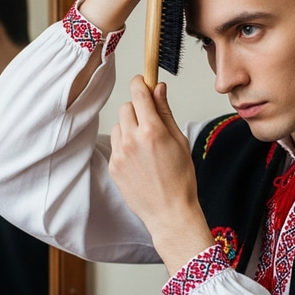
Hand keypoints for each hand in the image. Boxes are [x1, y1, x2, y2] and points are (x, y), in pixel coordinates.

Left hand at [109, 77, 213, 275]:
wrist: (170, 212)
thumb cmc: (181, 180)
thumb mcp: (179, 141)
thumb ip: (166, 112)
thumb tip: (158, 88)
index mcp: (153, 130)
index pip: (139, 92)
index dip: (140, 83)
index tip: (143, 82)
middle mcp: (133, 139)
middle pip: (127, 106)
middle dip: (138, 109)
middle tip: (151, 122)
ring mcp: (120, 154)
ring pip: (119, 125)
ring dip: (129, 127)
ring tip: (145, 145)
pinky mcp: (113, 166)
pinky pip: (115, 144)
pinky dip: (125, 145)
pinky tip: (139, 160)